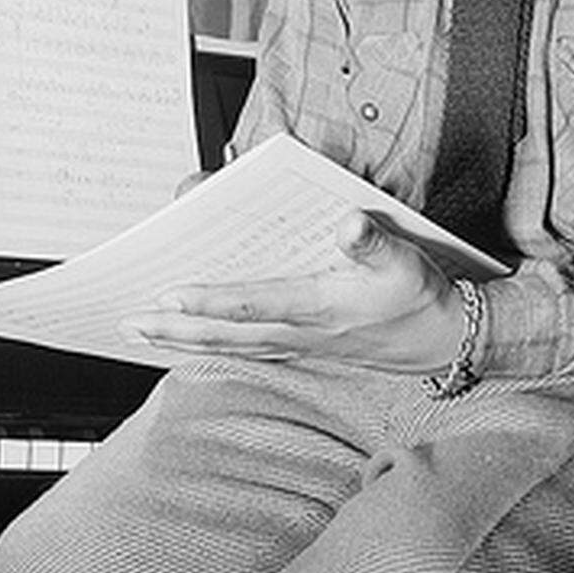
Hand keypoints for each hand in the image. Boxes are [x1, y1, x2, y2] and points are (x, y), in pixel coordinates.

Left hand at [119, 210, 464, 370]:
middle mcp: (304, 332)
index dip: (211, 301)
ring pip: (230, 345)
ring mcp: (300, 345)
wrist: (444, 340)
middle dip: (175, 328)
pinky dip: (211, 344)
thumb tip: (349, 223)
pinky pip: (245, 349)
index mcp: (322, 307)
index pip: (255, 304)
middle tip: (129, 320)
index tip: (170, 295)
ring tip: (141, 332)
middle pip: (227, 334)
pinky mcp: (304, 349)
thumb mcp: (407, 260)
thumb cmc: (421, 295)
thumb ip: (375, 241)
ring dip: (183, 340)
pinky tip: (188, 341)